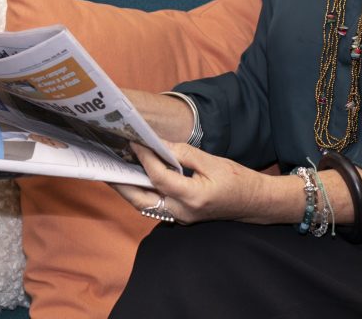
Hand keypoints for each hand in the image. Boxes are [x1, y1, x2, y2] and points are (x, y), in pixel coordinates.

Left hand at [111, 141, 296, 225]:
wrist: (254, 202)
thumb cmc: (238, 180)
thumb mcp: (213, 161)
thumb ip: (185, 153)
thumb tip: (161, 145)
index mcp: (193, 197)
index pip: (159, 177)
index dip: (145, 158)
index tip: (134, 142)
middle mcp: (183, 212)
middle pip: (142, 200)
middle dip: (122, 184)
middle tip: (107, 166)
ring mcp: (181, 218)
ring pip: (145, 206)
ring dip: (129, 189)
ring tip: (116, 171)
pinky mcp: (181, 216)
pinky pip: (155, 205)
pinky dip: (143, 192)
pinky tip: (136, 178)